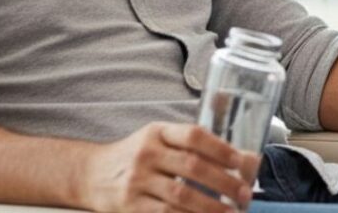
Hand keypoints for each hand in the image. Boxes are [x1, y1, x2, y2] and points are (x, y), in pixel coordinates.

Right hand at [82, 122, 259, 212]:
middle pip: (192, 167)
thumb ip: (190, 143)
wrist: (92, 175)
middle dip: (223, 182)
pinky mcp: (131, 207)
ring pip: (181, 197)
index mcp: (158, 132)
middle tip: (245, 194)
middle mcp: (147, 154)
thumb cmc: (136, 155)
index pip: (193, 135)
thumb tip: (240, 157)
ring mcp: (137, 182)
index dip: (220, 148)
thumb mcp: (158, 137)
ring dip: (211, 208)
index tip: (242, 162)